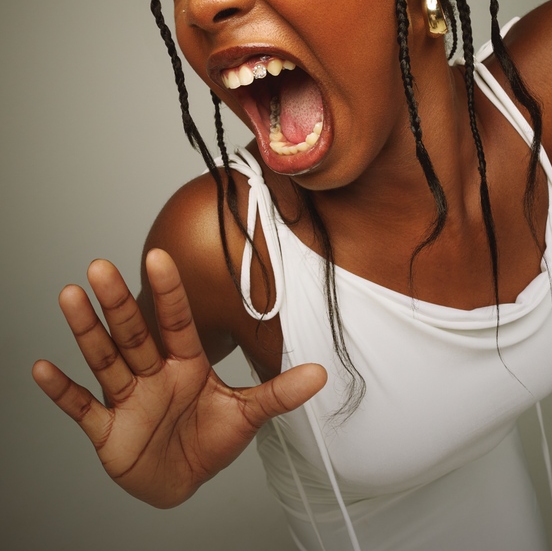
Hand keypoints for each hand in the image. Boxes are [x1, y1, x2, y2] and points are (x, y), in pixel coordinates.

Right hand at [32, 250, 324, 506]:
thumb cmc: (210, 441)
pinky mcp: (107, 429)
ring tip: (70, 298)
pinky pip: (81, 407)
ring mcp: (127, 397)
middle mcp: (152, 371)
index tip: (158, 256)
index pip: (177, 320)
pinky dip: (62, 390)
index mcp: (186, 361)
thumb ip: (278, 392)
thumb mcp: (247, 415)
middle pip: (134, 331)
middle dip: (119, 301)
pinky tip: (42, 367)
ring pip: (105, 358)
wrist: (182, 482)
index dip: (169, 290)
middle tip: (101, 266)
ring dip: (87, 330)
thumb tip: (320, 374)